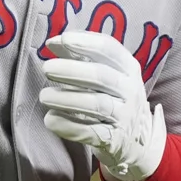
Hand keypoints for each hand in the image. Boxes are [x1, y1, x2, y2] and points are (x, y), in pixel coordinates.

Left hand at [40, 31, 165, 180]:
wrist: (136, 141)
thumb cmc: (113, 98)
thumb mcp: (106, 74)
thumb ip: (79, 56)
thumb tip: (52, 43)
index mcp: (128, 68)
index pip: (110, 49)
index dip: (86, 42)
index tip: (62, 40)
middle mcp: (130, 91)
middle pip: (102, 76)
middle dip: (72, 70)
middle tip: (46, 68)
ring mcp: (124, 117)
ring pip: (96, 105)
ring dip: (66, 99)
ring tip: (44, 96)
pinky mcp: (114, 140)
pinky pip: (90, 132)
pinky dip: (68, 126)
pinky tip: (50, 119)